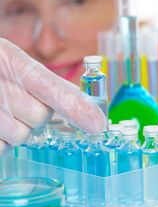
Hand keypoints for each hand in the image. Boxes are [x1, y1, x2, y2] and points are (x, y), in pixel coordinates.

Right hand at [0, 39, 106, 154]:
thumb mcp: (10, 59)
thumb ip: (40, 80)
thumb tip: (78, 103)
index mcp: (14, 63)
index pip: (53, 89)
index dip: (78, 108)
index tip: (98, 125)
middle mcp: (2, 88)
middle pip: (40, 118)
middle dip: (34, 112)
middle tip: (16, 98)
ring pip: (21, 135)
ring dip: (16, 126)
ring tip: (0, 108)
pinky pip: (3, 147)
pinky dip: (2, 138)